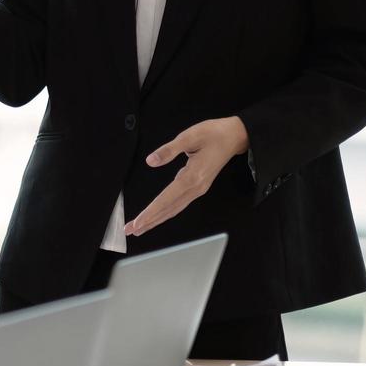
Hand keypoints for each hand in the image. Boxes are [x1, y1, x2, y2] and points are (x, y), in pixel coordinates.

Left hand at [124, 117, 249, 237]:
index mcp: (193, 176)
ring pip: (174, 209)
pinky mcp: (198, 187)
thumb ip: (168, 150)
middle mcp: (196, 187)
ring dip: (156, 219)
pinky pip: (179, 204)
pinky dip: (166, 212)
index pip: (167, 199)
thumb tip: (151, 161)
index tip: (138, 221)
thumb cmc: (214, 134)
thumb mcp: (189, 136)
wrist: (234, 136)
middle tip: (132, 230)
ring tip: (140, 228)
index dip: (151, 211)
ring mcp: (198, 189)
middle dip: (149, 221)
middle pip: (169, 209)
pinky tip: (157, 216)